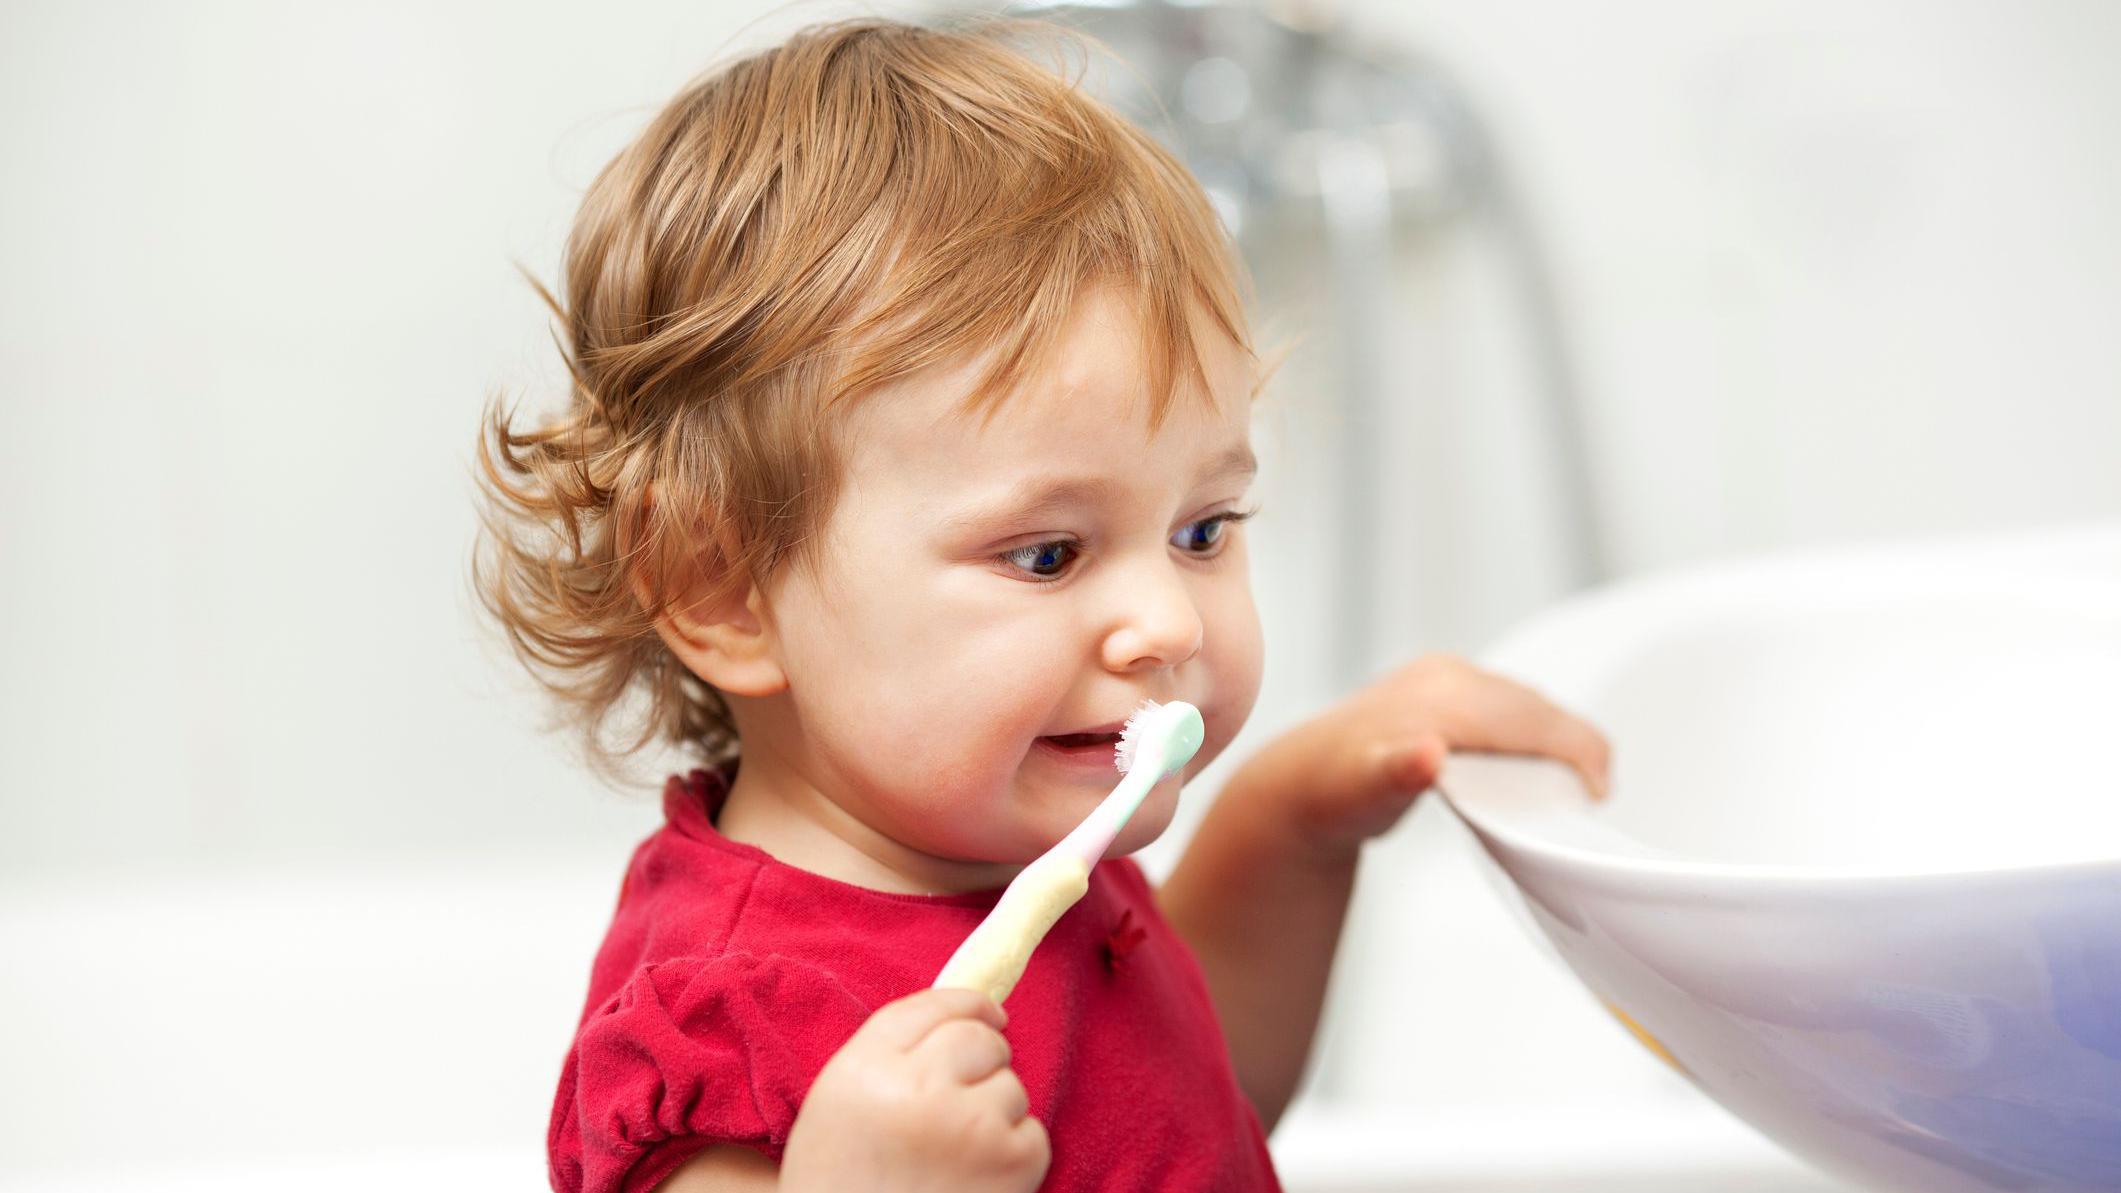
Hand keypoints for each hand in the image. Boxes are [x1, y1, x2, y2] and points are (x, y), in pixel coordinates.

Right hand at [780, 987, 1048, 1192]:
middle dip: (982, 1060)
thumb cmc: (844, 1184)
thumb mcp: (841, 1104)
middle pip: (979, 1037)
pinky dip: (1015, 1153)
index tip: (987, 1015)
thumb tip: (973, 1009)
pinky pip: (1033, 1130)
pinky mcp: (1012, 1162)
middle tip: (955, 1106)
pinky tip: (976, 1181)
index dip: (968, 1006)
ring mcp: (970, 1125)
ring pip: (1011, 1084)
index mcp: (865, 1069)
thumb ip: (892, 1050)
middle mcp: (919, 1088)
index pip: (935, 1005)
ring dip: (995, 1112)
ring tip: (954, 1158)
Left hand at [1258, 653, 1611, 860]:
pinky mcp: (1443, 689)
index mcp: (1442, 696)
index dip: (1579, 753)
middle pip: (1537, 708)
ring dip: (1554, 739)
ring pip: (1525, 704)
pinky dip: (1529, 733)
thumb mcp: (1362, 791)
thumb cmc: (1333, 793)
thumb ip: (1398, 772)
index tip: (1599, 793)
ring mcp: (1445, 678)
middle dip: (1574, 748)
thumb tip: (1428, 753)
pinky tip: (1531, 765)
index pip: (1534, 717)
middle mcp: (1447, 676)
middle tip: (1593, 798)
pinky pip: (1506, 707)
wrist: (1297, 783)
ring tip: (1572, 785)